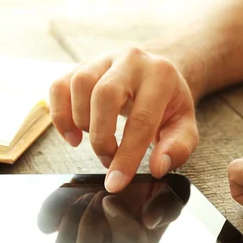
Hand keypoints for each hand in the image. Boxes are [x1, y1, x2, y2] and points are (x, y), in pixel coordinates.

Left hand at [37, 180, 186, 242]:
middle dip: (90, 227)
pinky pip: (46, 224)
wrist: (129, 174)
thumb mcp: (172, 192)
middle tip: (101, 196)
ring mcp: (82, 240)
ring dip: (70, 222)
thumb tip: (150, 220)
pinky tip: (70, 190)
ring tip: (86, 195)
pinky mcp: (62, 222)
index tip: (112, 198)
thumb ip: (167, 206)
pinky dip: (52, 208)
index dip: (118, 221)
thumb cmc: (154, 189)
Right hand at [49, 48, 198, 192]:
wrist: (154, 73)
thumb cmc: (167, 104)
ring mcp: (103, 59)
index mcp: (161, 75)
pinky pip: (59, 86)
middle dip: (101, 137)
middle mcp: (131, 61)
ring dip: (80, 122)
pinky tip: (72, 134)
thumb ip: (177, 148)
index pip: (141, 120)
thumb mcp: (183, 126)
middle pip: (105, 94)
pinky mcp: (81, 66)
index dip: (126, 156)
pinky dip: (59, 114)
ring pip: (79, 84)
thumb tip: (158, 167)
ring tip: (91, 140)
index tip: (115, 183)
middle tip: (106, 160)